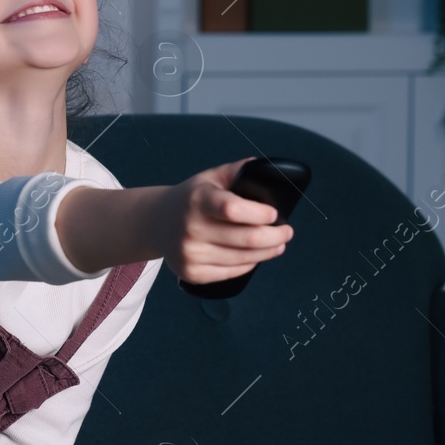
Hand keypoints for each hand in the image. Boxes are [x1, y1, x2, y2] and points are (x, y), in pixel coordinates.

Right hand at [154, 157, 293, 286]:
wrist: (158, 222)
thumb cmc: (192, 198)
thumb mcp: (210, 177)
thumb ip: (239, 172)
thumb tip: (270, 171)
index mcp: (198, 199)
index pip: (232, 209)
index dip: (259, 214)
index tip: (274, 214)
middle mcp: (190, 228)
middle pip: (246, 239)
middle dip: (275, 236)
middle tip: (286, 232)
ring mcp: (190, 254)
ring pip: (243, 259)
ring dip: (267, 253)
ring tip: (278, 245)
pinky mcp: (191, 273)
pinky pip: (231, 273)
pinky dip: (248, 265)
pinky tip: (256, 257)